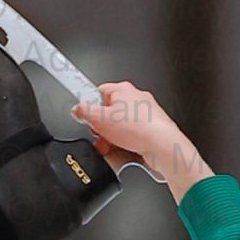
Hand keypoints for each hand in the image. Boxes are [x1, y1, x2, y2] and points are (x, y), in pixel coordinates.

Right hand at [71, 82, 210, 202]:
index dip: (90, 106)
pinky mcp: (152, 129)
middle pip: (110, 111)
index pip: (99, 92)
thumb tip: (77, 109)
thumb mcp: (100, 119)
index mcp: (123, 89)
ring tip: (113, 145)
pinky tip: (126, 150)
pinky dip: (127, 143)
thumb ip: (84, 112)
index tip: (86, 117)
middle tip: (101, 135)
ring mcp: (146, 114)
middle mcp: (136, 98)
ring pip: (122, 125)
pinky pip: (133, 136)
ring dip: (114, 137)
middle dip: (102, 126)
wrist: (162, 145)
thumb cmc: (139, 129)